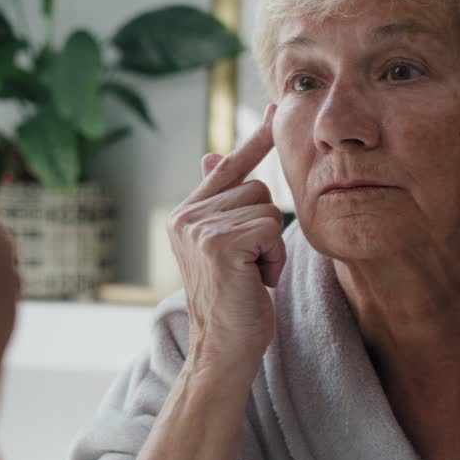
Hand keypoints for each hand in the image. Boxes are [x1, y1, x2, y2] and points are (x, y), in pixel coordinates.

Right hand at [168, 106, 285, 375]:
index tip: (272, 109)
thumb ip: (220, 204)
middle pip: (256, 188)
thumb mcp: (226, 247)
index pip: (226, 167)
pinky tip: (255, 280)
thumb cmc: (232, 303)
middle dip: (266, 228)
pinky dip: (274, 257)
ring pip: (267, 208)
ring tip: (251, 275)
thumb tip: (212, 153)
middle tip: (249, 266)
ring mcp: (199, 229)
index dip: (253, 141)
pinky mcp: (219, 243)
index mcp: (185, 215)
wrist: (223, 350)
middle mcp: (185, 217)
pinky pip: (271, 227)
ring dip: (271, 246)